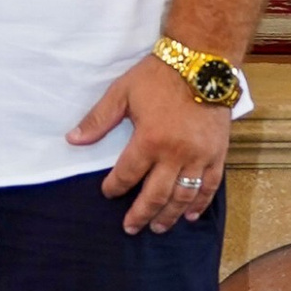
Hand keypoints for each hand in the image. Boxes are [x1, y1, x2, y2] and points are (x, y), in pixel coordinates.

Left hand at [67, 55, 232, 234]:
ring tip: (158, 228)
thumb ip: (98, 119)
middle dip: (141, 214)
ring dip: (168, 215)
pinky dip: (200, 203)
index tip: (108, 192)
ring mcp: (199, 156)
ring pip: (182, 196)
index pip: (127, 174)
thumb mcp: (122, 92)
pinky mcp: (217, 153)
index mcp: (149, 139)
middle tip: (131, 228)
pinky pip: (210, 185)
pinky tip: (190, 215)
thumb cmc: (158, 76)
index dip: (114, 187)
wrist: (201, 62)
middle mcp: (175, 154)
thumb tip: (72, 139)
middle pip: (155, 195)